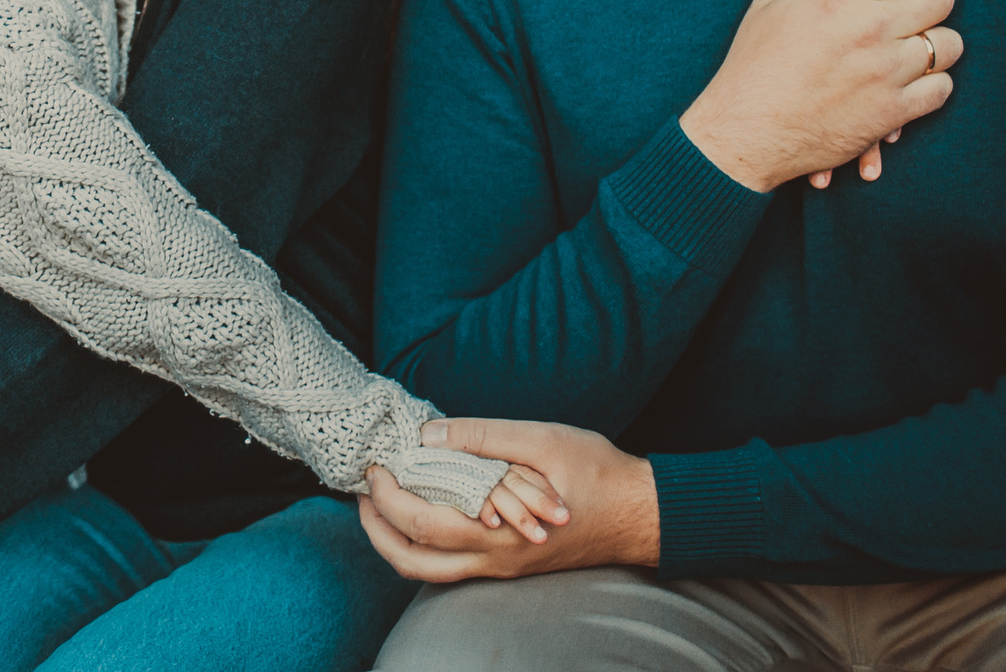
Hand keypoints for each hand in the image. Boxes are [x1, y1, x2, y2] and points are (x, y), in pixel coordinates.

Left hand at [359, 420, 655, 581]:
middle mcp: (495, 560)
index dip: (386, 499)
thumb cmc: (598, 472)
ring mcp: (502, 567)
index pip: (422, 526)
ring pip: (429, 571)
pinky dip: (423, 541)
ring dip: (396, 539)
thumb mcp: (542, 438)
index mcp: (499, 532)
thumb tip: (428, 434)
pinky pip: (451, 565)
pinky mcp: (510, 563)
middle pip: (413, 562)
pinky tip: (422, 507)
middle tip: (362, 490)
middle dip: (376, 528)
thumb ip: (484, 436)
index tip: (374, 466)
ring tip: (381, 501)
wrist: (642, 513)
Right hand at [678, 0, 962, 192]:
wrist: (746, 133)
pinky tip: (913, 81)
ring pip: (949, 44)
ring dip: (936, 41)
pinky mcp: (893, 112)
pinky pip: (943, 87)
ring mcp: (886, 72)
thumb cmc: (752, 66)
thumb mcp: (764, 6)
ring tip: (917, 45)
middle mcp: (869, 29)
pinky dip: (933, 82)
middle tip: (919, 4)